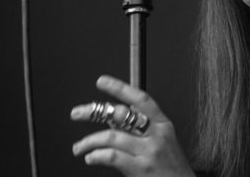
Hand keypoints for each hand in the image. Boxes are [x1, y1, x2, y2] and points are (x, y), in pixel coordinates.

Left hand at [71, 75, 194, 176]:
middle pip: (121, 115)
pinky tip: (91, 158)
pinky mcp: (141, 168)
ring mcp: (149, 151)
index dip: (120, 88)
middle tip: (77, 113)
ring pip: (111, 136)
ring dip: (89, 141)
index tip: (102, 82)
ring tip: (79, 147)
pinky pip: (112, 156)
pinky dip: (96, 155)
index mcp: (163, 124)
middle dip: (94, 111)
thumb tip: (113, 117)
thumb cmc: (171, 167)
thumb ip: (141, 129)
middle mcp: (156, 134)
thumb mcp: (163, 141)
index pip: (140, 99)